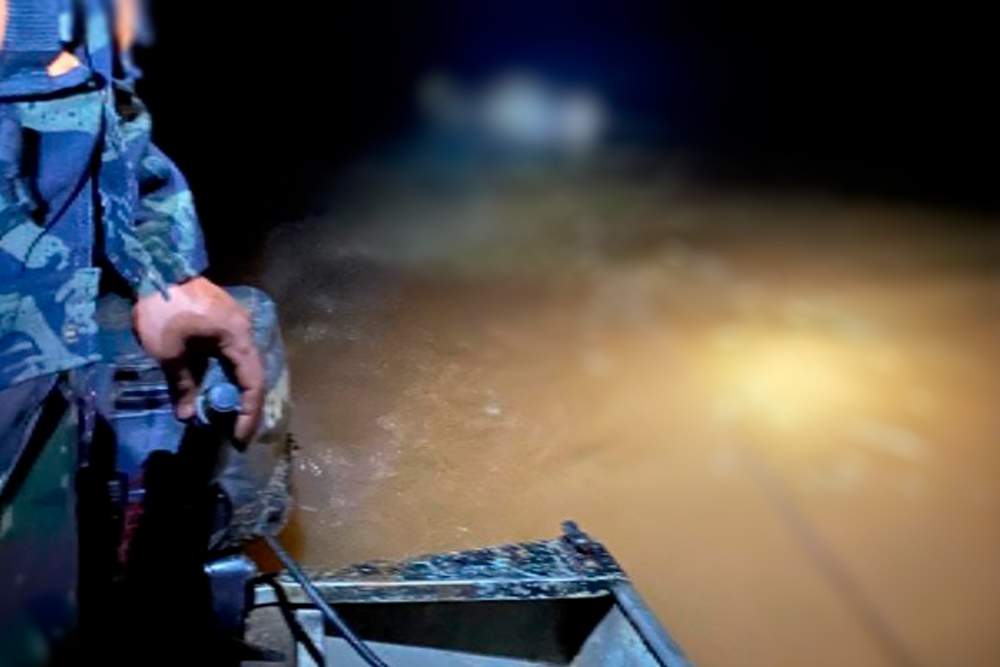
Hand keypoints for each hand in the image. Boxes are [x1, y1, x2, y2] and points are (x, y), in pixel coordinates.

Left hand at [133, 277, 263, 442]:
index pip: (253, 383)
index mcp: (238, 338)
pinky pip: (231, 353)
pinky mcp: (223, 320)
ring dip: (235, 389)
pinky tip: (213, 386)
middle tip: (236, 431)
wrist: (154, 267)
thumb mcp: (169, 352)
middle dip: (245, 406)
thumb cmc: (163, 309)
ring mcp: (235, 323)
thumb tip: (186, 416)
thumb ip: (181, 384)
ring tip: (225, 414)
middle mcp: (244, 330)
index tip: (239, 437)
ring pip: (242, 364)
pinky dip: (225, 373)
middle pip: (252, 375)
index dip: (249, 413)